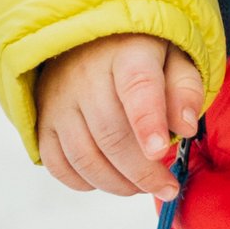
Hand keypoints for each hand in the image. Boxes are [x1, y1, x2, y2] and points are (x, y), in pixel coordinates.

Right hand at [35, 34, 206, 195]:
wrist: (88, 40)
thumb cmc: (140, 54)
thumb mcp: (173, 57)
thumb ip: (185, 90)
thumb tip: (186, 128)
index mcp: (127, 53)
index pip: (137, 86)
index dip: (148, 122)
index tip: (160, 152)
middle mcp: (85, 75)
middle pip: (111, 134)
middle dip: (143, 171)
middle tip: (167, 188)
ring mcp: (59, 100)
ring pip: (84, 156)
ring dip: (117, 183)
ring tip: (141, 186)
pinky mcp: (43, 122)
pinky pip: (58, 165)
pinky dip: (85, 182)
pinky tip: (110, 179)